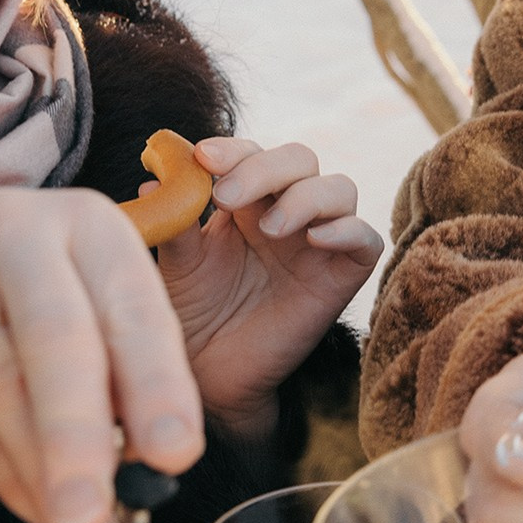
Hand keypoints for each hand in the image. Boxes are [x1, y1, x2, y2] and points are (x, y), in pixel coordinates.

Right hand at [0, 186, 202, 522]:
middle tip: (92, 518)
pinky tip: (33, 506)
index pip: (130, 308)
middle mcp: (18, 236)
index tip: (174, 453)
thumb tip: (139, 471)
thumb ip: (129, 377)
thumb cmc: (58, 294)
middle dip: (76, 440)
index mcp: (92, 229)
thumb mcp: (107, 308)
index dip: (156, 384)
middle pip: (51, 341)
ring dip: (37, 474)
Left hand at [155, 138, 381, 438]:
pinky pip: (367, 240)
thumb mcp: (177, 263)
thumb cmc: (192, 312)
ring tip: (268, 229)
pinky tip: (316, 240)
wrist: (209, 372)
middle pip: (300, 159)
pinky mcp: (341, 278)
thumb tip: (154, 181)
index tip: (201, 158)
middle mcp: (287, 211)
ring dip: (305, 197)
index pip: (252, 153)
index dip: (233, 149)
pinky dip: (348, 230)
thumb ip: (175, 221)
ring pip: (339, 189)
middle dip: (264, 168)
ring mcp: (318, 242)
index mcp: (247, 198)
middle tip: (225, 197)